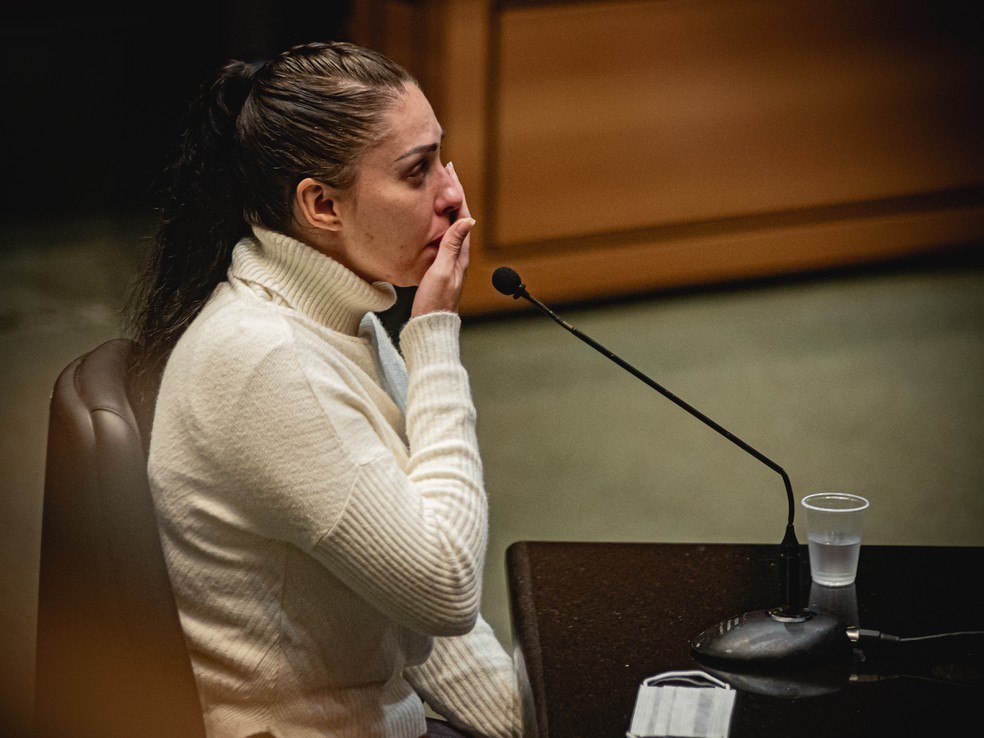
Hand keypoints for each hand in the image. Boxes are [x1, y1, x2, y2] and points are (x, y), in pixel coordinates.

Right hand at [411, 163, 473, 316]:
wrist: (429, 327)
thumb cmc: (434, 303)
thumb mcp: (441, 271)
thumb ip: (452, 245)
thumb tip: (467, 220)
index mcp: (461, 255)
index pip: (463, 215)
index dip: (457, 192)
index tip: (451, 172)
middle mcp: (459, 257)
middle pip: (459, 218)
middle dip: (453, 194)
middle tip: (446, 173)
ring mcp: (450, 262)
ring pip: (451, 226)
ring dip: (446, 206)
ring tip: (439, 189)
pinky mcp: (441, 269)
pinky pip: (443, 238)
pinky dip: (439, 222)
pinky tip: (432, 220)